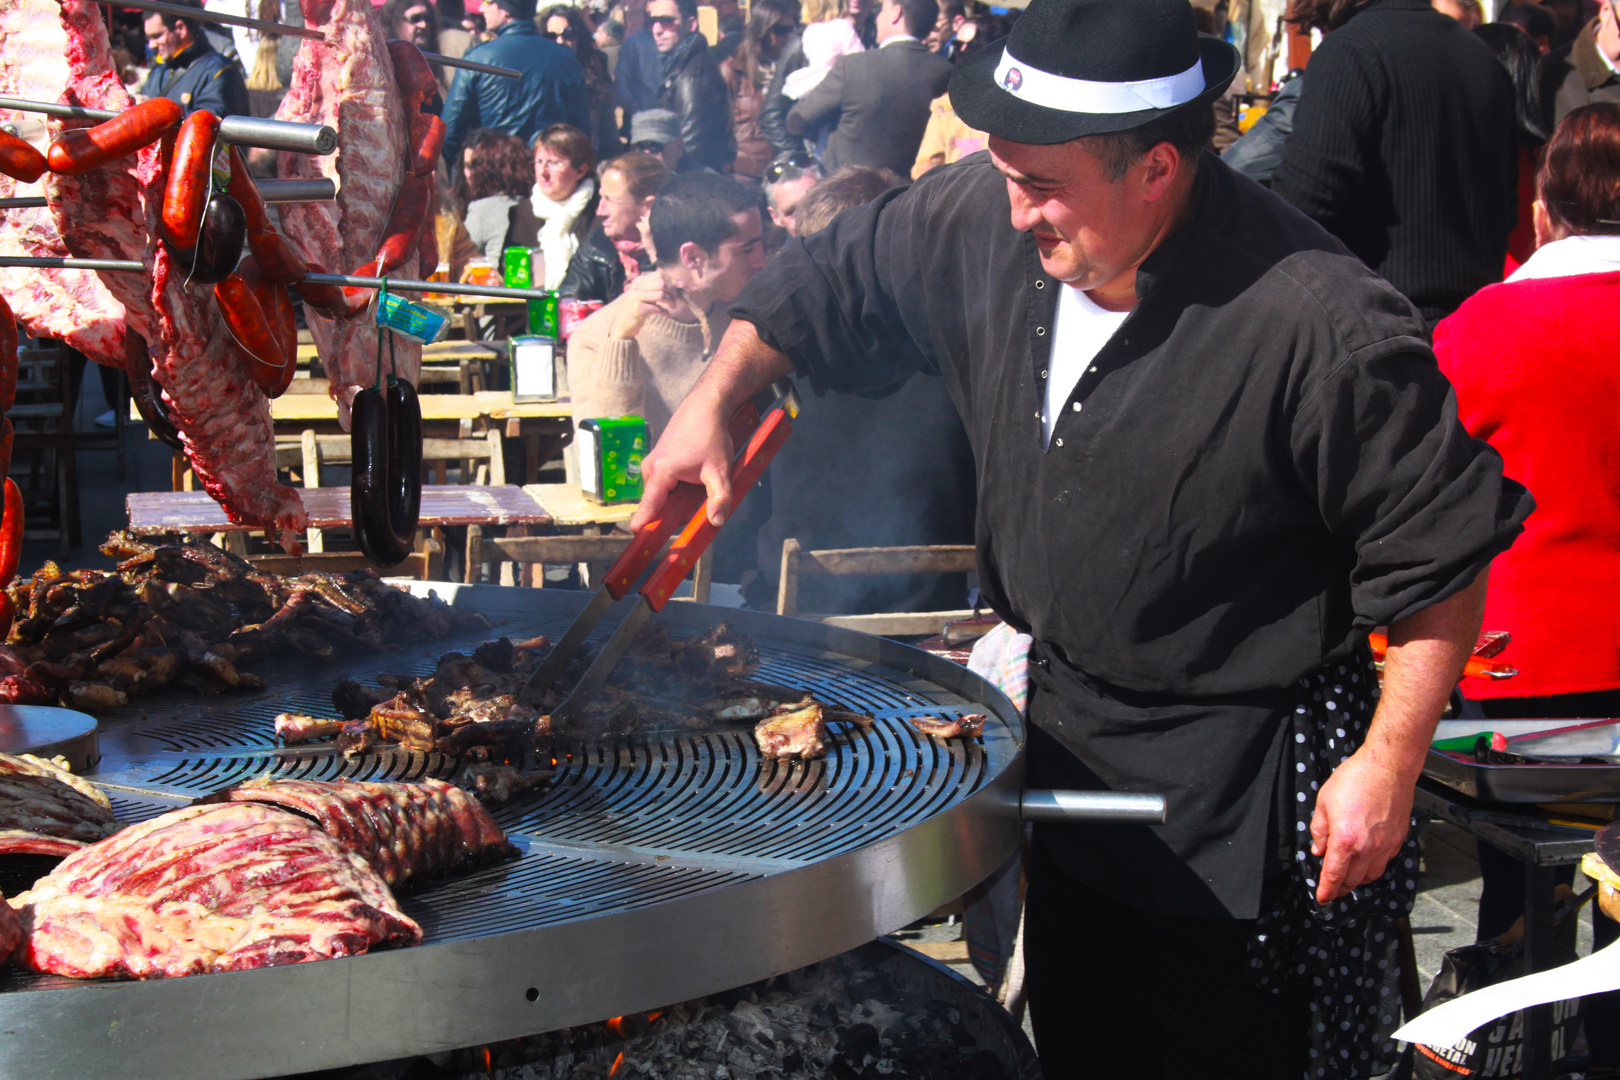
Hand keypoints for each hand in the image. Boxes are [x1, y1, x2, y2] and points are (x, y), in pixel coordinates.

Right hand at [611, 270, 685, 339]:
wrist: (622, 325)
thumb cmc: (638, 309)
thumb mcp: (645, 295)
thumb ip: (656, 288)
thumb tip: (678, 284)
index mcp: (639, 281)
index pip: (659, 274)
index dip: (672, 280)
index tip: (680, 286)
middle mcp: (636, 287)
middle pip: (661, 283)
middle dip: (673, 291)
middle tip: (676, 299)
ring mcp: (636, 297)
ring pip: (661, 294)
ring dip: (670, 301)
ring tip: (673, 306)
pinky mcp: (638, 309)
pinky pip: (657, 308)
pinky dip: (664, 312)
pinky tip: (667, 315)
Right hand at [631, 396, 735, 530]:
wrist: (706, 405)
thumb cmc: (710, 435)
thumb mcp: (719, 469)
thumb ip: (719, 497)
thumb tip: (716, 522)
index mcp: (661, 472)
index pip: (648, 506)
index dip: (644, 525)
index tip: (640, 540)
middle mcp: (651, 468)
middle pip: (657, 503)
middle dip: (674, 514)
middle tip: (696, 514)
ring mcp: (653, 463)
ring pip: (662, 493)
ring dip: (677, 500)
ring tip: (698, 492)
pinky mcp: (659, 459)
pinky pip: (665, 483)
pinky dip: (677, 489)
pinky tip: (694, 482)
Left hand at [1309, 748, 1413, 903]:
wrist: (1388, 767)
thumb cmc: (1355, 779)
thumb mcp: (1324, 802)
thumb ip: (1320, 831)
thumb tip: (1319, 850)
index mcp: (1345, 840)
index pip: (1333, 875)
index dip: (1326, 891)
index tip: (1322, 898)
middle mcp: (1367, 848)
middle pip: (1352, 881)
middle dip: (1340, 888)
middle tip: (1332, 889)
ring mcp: (1385, 846)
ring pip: (1371, 876)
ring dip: (1357, 880)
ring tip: (1348, 877)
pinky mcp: (1398, 840)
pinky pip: (1384, 863)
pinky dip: (1373, 868)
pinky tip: (1366, 861)